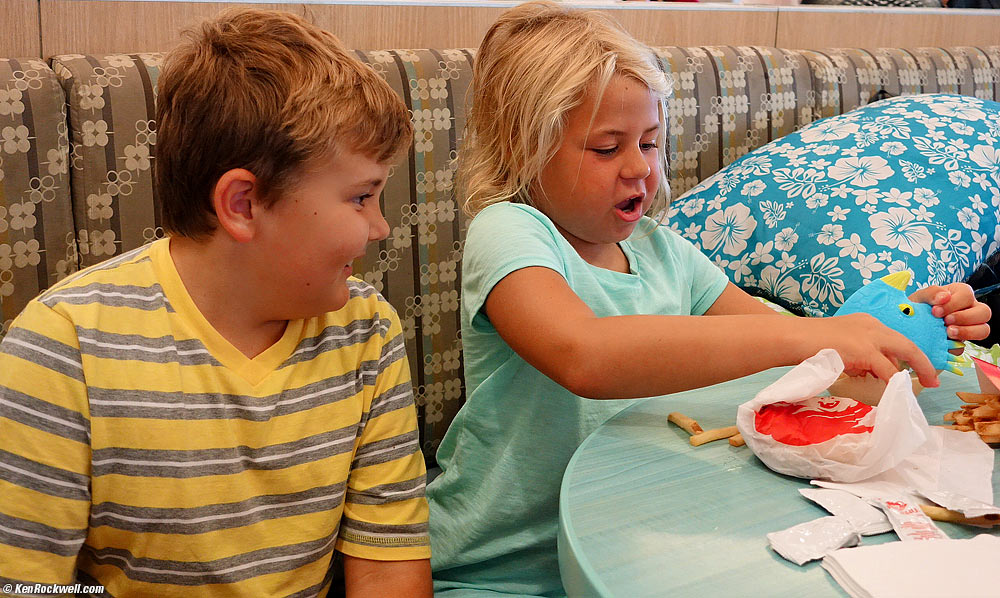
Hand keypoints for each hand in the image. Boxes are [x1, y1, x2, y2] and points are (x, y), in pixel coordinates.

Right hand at [806, 313, 938, 387]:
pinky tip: (900, 391)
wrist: (794, 338)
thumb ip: (857, 356)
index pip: (892, 339)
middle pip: (906, 343)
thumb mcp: (839, 346)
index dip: (906, 354)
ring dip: (914, 372)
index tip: (914, 368)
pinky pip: (888, 370)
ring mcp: (869, 336)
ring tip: (921, 388)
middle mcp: (872, 325)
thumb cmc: (808, 343)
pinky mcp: (865, 350)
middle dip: (922, 363)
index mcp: (865, 322)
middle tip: (933, 380)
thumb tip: (869, 372)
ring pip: (903, 353)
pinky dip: (896, 381)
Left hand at [909, 283, 990, 342]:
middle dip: (964, 318)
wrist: (907, 326)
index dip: (954, 303)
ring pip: (983, 330)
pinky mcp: (960, 343)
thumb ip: (931, 293)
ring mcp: (968, 327)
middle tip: (945, 322)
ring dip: (967, 332)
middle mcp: (969, 309)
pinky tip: (942, 343)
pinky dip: (954, 347)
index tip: (935, 311)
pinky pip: (965, 347)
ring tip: (948, 333)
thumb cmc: (917, 307)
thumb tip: (944, 296)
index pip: (967, 295)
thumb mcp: (920, 297)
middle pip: (984, 312)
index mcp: (960, 294)